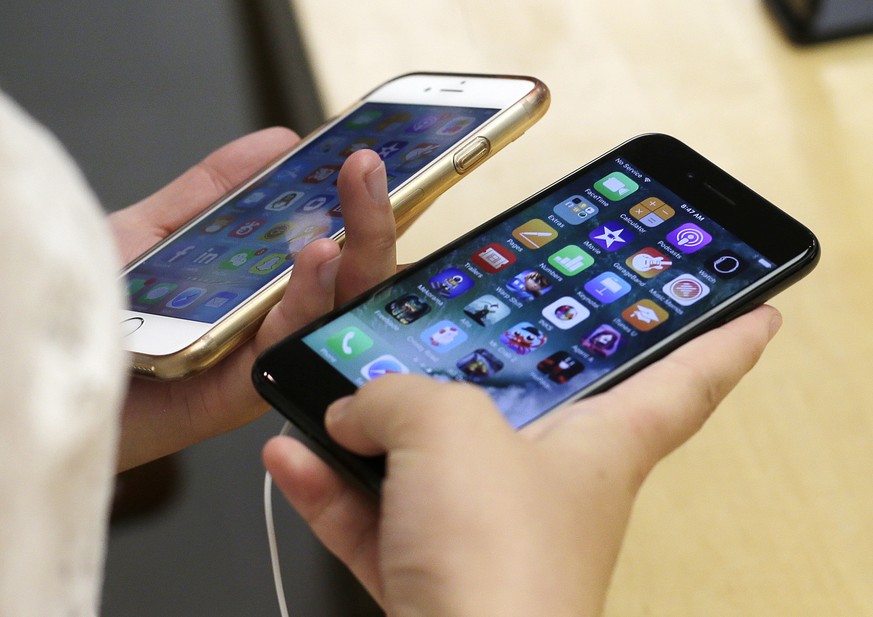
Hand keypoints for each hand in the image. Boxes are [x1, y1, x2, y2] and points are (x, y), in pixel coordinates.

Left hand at [112, 128, 396, 469]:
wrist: (47, 363)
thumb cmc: (96, 309)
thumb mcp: (156, 230)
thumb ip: (212, 190)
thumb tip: (279, 142)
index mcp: (263, 290)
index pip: (333, 247)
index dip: (359, 206)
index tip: (369, 161)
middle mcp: (270, 325)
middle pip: (346, 280)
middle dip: (371, 221)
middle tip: (369, 166)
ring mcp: (258, 359)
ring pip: (333, 314)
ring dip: (355, 257)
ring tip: (357, 206)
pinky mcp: (238, 395)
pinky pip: (286, 345)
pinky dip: (308, 300)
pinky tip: (319, 258)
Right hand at [264, 305, 781, 616]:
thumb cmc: (498, 556)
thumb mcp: (451, 429)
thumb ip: (399, 396)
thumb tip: (354, 410)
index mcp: (600, 440)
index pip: (688, 378)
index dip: (725, 339)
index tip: (757, 309)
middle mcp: (548, 482)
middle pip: (539, 407)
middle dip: (506, 366)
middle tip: (486, 323)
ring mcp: (485, 532)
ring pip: (435, 463)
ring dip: (377, 428)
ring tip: (335, 391)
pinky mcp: (432, 576)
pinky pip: (379, 515)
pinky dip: (334, 487)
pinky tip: (290, 456)